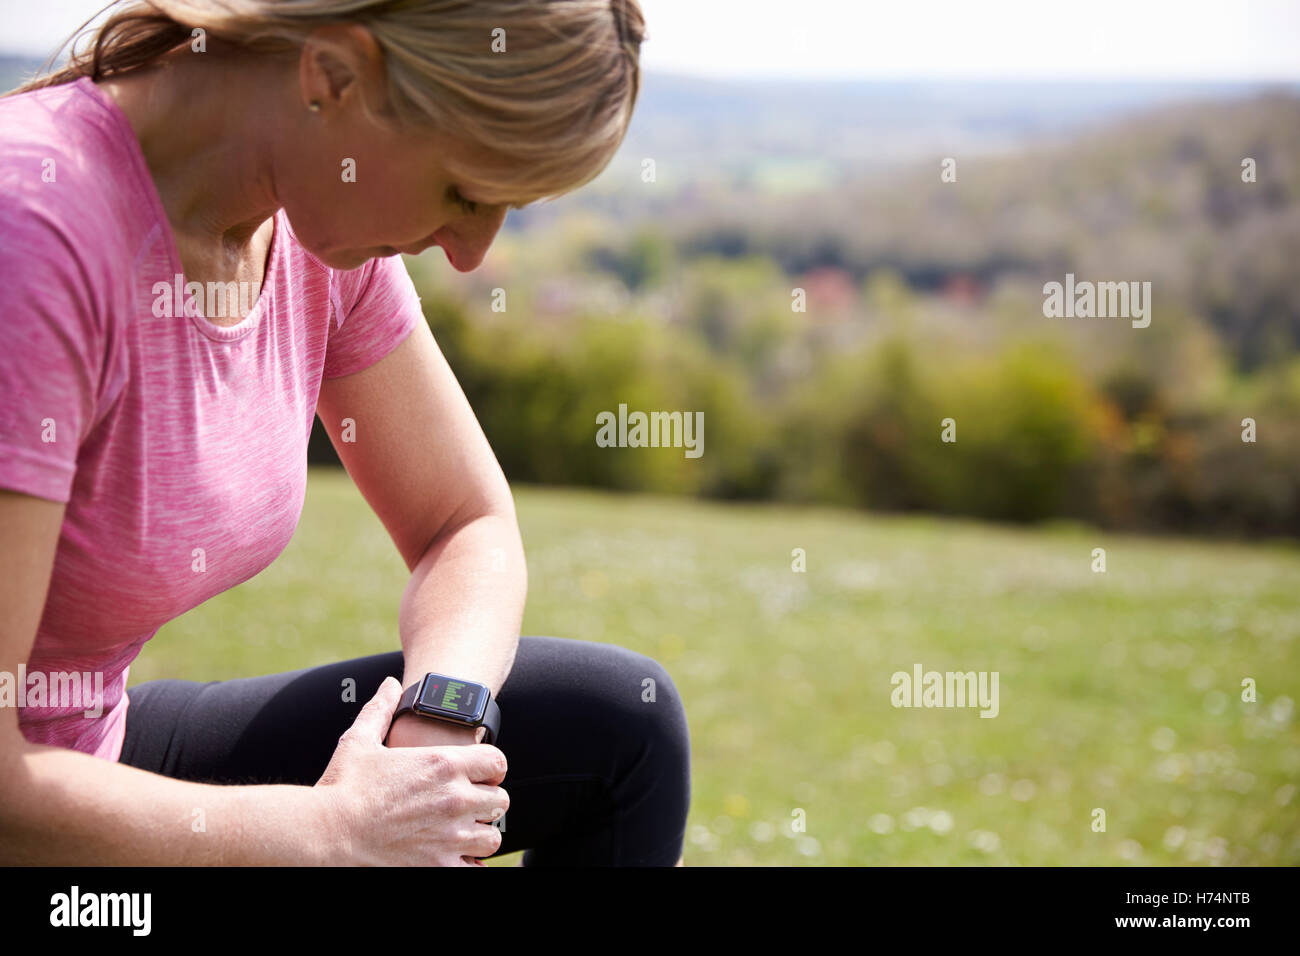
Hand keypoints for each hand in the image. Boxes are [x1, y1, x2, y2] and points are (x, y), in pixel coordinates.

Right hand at [313, 676, 508, 865]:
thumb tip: (390, 685)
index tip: (478, 775)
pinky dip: (470, 863)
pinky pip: (477, 869)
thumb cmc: (342, 787)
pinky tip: (454, 857)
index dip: (490, 768)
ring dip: (479, 833)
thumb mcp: (360, 740)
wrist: (327, 832)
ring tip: (460, 832)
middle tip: (465, 806)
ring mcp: (451, 834)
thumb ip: (381, 709)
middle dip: (485, 802)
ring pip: (493, 836)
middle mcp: (455, 798)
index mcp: (444, 764)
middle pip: (499, 800)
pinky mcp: (440, 865)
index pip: (497, 762)